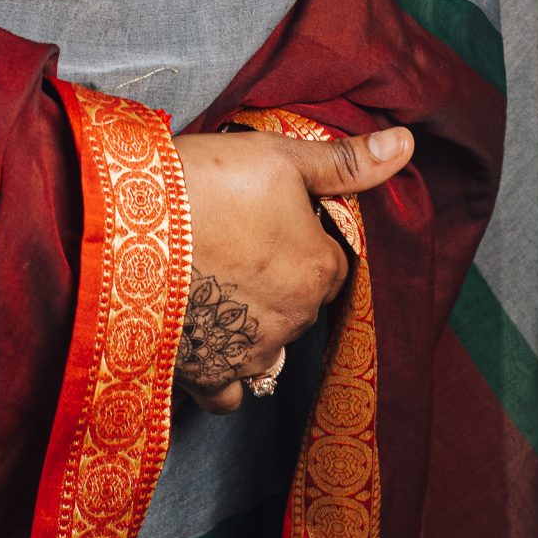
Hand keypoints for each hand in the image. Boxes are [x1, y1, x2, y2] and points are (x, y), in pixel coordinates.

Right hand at [173, 125, 413, 413]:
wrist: (132, 221)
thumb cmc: (209, 182)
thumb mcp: (279, 157)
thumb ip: (345, 162)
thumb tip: (405, 146)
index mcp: (319, 269)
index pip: (329, 257)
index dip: (299, 233)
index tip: (263, 213)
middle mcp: (296, 319)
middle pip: (300, 299)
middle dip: (277, 275)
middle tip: (234, 238)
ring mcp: (253, 351)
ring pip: (270, 341)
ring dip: (253, 318)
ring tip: (212, 276)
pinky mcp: (210, 371)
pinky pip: (231, 392)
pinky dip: (227, 372)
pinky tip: (211, 341)